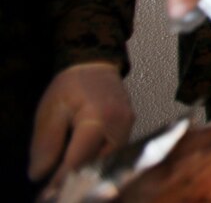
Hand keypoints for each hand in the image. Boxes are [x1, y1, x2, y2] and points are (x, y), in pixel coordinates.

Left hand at [29, 63, 133, 192]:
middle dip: (78, 172)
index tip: (50, 187)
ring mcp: (128, 126)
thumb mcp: (51, 110)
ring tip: (70, 164)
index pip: (79, 159)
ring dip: (89, 165)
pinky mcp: (130, 126)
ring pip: (108, 159)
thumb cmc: (72, 84)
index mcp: (98, 119)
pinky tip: (84, 154)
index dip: (63, 177)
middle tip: (59, 177)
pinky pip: (114, 150)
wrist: (95, 64)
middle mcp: (119, 124)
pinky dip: (97, 156)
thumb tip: (40, 173)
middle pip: (98, 162)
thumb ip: (46, 143)